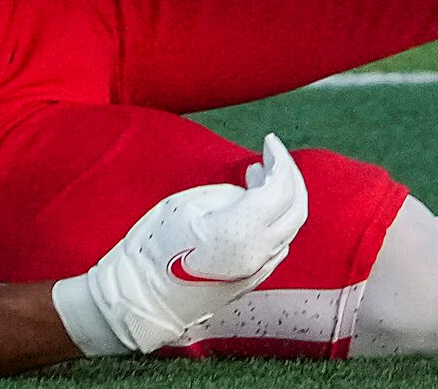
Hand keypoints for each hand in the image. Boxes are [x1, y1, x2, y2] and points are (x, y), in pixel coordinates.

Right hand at [49, 136, 308, 355]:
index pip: (281, 187)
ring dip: (283, 197)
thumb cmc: (156, 246)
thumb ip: (232, 194)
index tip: (268, 140)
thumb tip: (254, 189)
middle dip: (290, 175)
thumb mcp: (190, 204)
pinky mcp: (251, 281)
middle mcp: (258, 254)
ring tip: (256, 175)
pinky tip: (256, 207)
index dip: (279, 158)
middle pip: (296, 208)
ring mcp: (257, 271)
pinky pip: (278, 244)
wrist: (140, 298)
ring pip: (290, 227)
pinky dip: (276, 219)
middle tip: (271, 154)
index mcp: (242, 231)